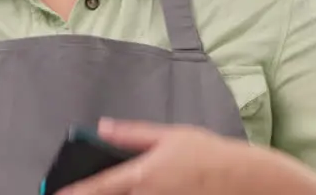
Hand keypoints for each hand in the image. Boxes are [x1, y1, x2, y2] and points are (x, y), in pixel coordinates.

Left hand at [53, 118, 251, 194]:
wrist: (243, 181)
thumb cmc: (207, 154)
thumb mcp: (169, 135)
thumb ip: (132, 134)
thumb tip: (102, 127)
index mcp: (142, 174)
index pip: (100, 186)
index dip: (76, 192)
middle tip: (72, 194)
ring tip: (100, 192)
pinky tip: (132, 193)